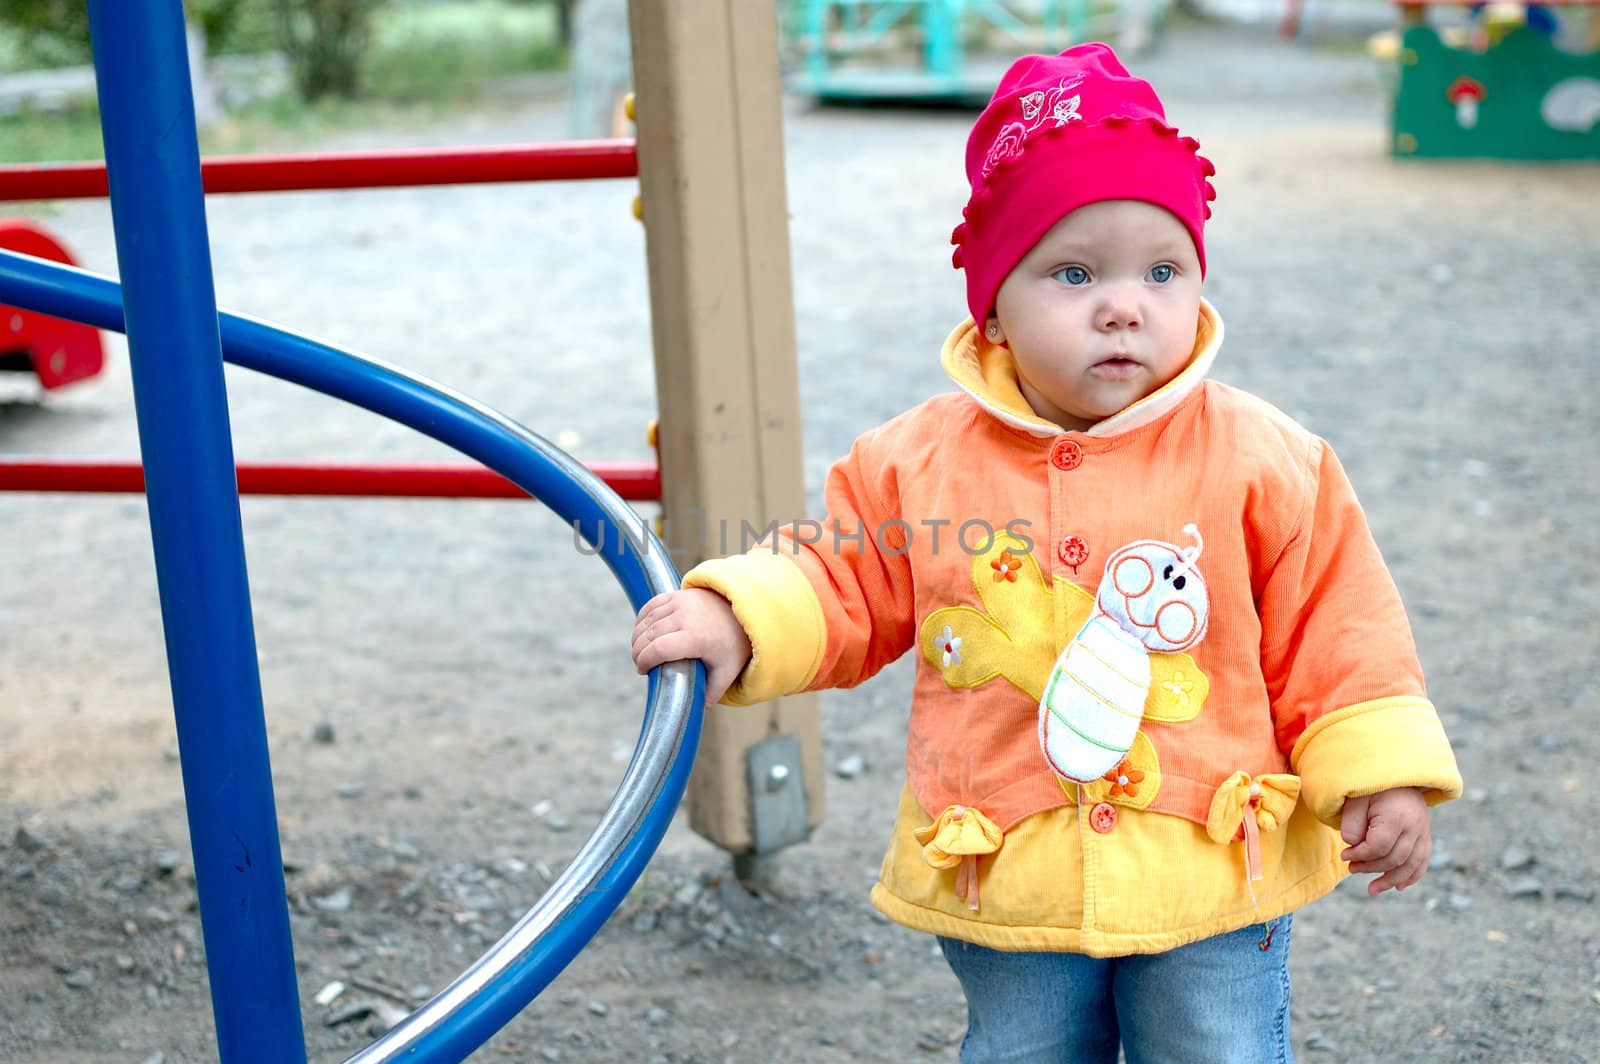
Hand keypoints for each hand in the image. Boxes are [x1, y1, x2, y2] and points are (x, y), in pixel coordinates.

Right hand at [630, 588, 751, 706]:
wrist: (745, 611)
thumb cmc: (734, 644)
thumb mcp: (727, 671)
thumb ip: (712, 692)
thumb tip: (697, 710)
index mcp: (697, 638)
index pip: (659, 649)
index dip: (644, 660)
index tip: (642, 670)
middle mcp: (686, 617)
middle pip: (648, 635)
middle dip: (638, 652)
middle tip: (640, 663)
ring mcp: (681, 602)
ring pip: (647, 620)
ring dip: (637, 637)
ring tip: (640, 651)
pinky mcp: (678, 594)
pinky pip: (651, 606)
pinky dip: (642, 620)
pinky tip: (642, 632)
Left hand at [1339, 787, 1430, 895]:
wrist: (1397, 774)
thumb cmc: (1371, 786)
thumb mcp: (1355, 799)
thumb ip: (1351, 823)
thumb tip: (1352, 845)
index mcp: (1396, 816)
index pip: (1378, 846)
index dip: (1360, 855)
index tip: (1344, 855)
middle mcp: (1415, 826)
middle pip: (1394, 858)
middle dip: (1370, 868)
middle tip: (1351, 869)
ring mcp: (1424, 831)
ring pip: (1411, 864)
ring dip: (1391, 880)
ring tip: (1372, 890)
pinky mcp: (1426, 835)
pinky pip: (1423, 860)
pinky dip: (1412, 875)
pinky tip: (1398, 886)